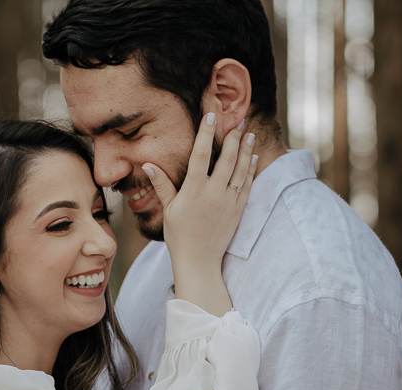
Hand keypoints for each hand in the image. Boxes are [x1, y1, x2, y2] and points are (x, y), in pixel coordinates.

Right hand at [143, 113, 256, 315]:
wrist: (198, 261)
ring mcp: (228, 202)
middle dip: (232, 137)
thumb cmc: (179, 236)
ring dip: (245, 150)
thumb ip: (162, 185)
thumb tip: (149, 164)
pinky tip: (253, 157)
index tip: (210, 116)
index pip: (200, 155)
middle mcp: (213, 194)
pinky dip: (251, 170)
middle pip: (226, 159)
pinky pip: (247, 186)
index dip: (205, 133)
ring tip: (248, 134)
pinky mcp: (238, 211)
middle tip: (237, 121)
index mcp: (193, 191)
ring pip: (240, 170)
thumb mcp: (168, 209)